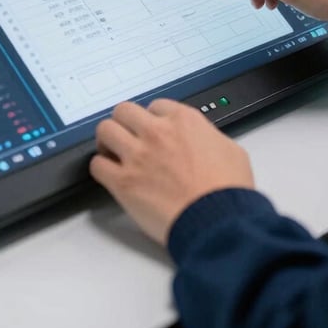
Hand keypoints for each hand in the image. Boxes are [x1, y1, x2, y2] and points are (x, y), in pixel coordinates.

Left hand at [90, 99, 254, 244]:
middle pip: (124, 111)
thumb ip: (208, 137)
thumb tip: (202, 141)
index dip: (153, 119)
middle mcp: (157, 132)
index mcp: (183, 120)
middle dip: (125, 123)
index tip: (152, 129)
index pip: (156, 105)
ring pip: (105, 130)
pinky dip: (101, 167)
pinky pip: (97, 165)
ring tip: (113, 152)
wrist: (218, 222)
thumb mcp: (230, 149)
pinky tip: (110, 174)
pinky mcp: (124, 182)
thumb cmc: (228, 191)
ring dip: (108, 140)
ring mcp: (138, 155)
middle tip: (127, 136)